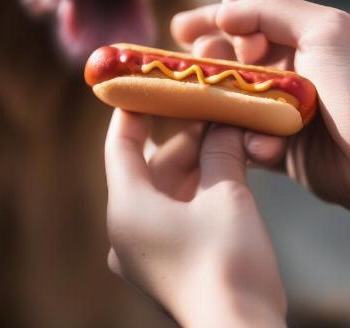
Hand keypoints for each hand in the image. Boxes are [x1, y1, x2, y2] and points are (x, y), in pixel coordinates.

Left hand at [105, 110, 285, 326]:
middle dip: (180, 137)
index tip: (146, 85)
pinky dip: (196, 190)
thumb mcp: (227, 196)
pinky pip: (174, 212)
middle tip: (209, 110)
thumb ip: (220, 151)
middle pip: (148, 166)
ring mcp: (144, 250)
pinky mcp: (164, 265)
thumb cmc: (229, 263)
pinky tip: (223, 171)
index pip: (120, 144)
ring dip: (194, 163)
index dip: (132, 110)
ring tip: (224, 137)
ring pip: (164, 190)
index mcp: (126, 207)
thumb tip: (224, 121)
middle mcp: (125, 228)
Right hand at [172, 0, 349, 219]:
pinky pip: (245, 142)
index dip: (208, 24)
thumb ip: (271, 11)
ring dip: (220, 107)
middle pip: (227, 63)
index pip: (241, 24)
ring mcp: (281, 113)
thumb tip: (223, 7)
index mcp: (296, 40)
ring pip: (229, 104)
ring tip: (214, 110)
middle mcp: (285, 73)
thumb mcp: (325, 31)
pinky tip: (260, 148)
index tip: (178, 30)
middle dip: (207, 65)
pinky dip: (246, 143)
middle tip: (192, 71)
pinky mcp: (282, 150)